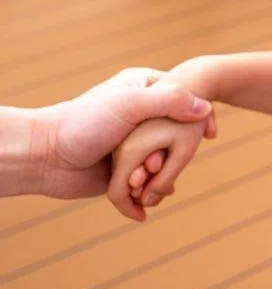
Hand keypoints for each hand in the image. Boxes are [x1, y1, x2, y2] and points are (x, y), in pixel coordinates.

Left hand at [31, 68, 212, 200]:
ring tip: (154, 184)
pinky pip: (146, 182)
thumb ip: (170, 101)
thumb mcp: (131, 105)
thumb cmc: (85, 122)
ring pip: (162, 160)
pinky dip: (150, 193)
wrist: (44, 156)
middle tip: (165, 164)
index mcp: (143, 89)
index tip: (211, 131)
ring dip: (161, 177)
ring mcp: (132, 144)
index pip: (183, 99)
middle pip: (176, 133)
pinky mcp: (123, 170)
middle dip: (176, 154)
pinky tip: (153, 198)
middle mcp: (140, 116)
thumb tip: (205, 108)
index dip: (200, 115)